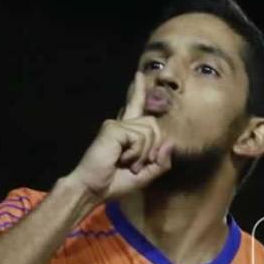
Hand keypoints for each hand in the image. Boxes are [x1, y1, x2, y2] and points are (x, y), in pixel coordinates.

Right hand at [66, 71, 173, 201]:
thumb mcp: (146, 176)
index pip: (136, 106)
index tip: (139, 74)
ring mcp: (117, 124)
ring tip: (127, 163)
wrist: (94, 189)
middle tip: (135, 165)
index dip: (139, 90)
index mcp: (127, 133)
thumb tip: (170, 143)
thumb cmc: (115, 183)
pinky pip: (140, 137)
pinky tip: (122, 159)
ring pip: (150, 132)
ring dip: (143, 154)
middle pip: (154, 125)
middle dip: (152, 149)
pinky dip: (136, 153)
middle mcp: (122, 124)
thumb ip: (161, 162)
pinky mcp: (113, 128)